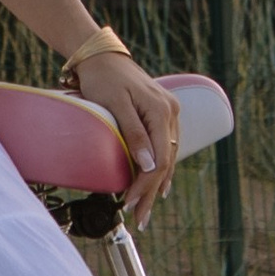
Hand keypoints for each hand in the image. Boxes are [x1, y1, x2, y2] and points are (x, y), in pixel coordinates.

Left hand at [69, 41, 180, 229]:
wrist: (103, 56)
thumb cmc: (104, 79)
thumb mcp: (115, 105)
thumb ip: (133, 134)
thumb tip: (148, 166)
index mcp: (162, 111)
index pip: (159, 159)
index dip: (145, 184)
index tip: (129, 203)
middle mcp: (171, 113)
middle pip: (165, 161)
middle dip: (151, 192)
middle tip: (139, 219)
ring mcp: (169, 112)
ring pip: (168, 156)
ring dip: (156, 184)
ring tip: (146, 209)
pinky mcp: (162, 114)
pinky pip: (165, 147)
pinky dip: (160, 168)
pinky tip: (158, 185)